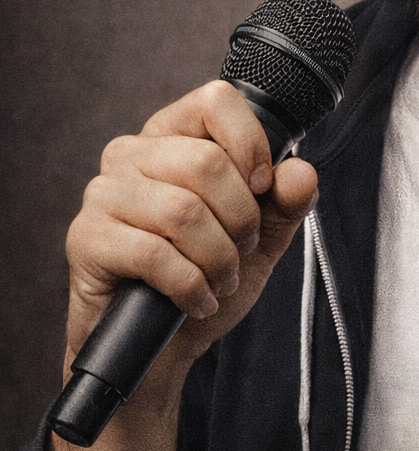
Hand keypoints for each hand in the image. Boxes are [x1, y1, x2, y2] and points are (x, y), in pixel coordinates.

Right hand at [64, 80, 317, 381]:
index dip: (251, 144)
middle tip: (240, 253)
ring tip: (220, 281)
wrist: (163, 348)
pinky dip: (191, 286)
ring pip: (183, 212)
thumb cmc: (204, 280)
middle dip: (241, 221)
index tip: (262, 188)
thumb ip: (285, 203)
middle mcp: (132, 155)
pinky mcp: (85, 238)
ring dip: (218, 259)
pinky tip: (197, 301)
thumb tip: (300, 173)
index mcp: (174, 137)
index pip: (216, 101)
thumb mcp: (260, 239)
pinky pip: (153, 255)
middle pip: (206, 163)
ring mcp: (103, 194)